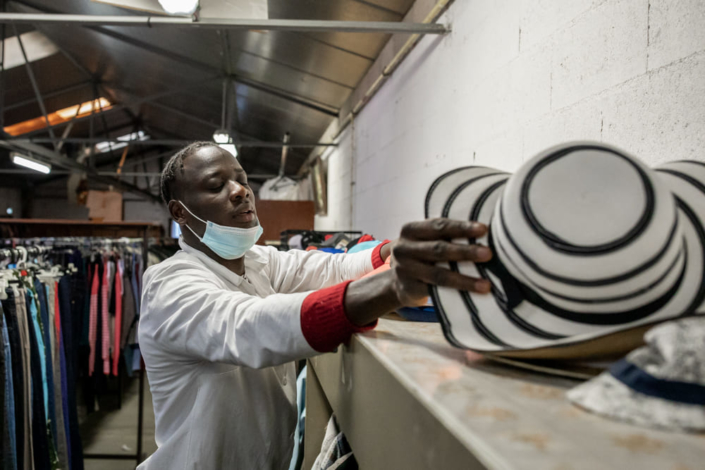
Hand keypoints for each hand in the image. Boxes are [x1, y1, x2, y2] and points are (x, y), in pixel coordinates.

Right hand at [344, 219, 491, 325]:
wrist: (398, 282)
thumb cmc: (421, 255)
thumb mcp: (425, 240)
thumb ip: (444, 235)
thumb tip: (484, 234)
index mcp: (410, 230)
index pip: (438, 226)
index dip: (462, 227)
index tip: (484, 229)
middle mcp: (404, 248)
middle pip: (439, 249)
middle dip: (466, 251)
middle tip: (488, 254)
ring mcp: (404, 270)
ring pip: (439, 275)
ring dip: (464, 279)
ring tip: (485, 284)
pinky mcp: (408, 289)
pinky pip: (435, 292)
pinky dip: (455, 293)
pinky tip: (471, 296)